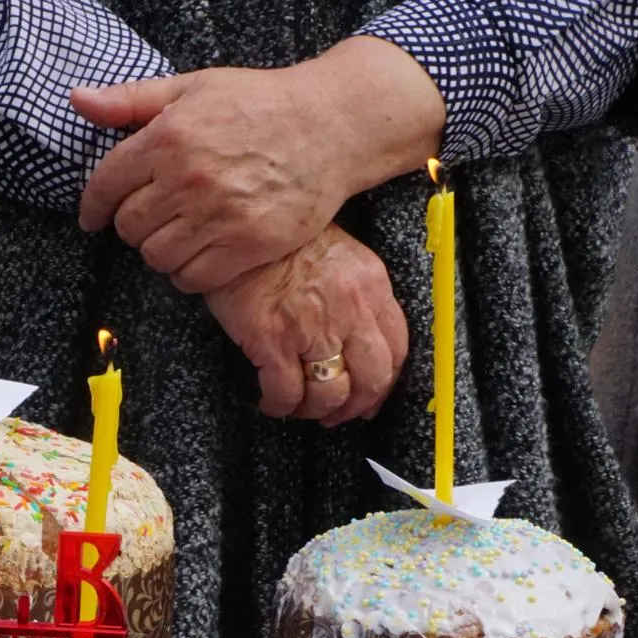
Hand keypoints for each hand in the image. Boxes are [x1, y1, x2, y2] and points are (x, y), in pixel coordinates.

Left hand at [73, 37, 444, 293]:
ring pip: (157, 257)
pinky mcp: (249, 245)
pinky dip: (189, 273)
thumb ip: (130, 100)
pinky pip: (193, 278)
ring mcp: (220, 216)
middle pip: (129, 227)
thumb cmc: (259, 103)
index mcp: (168, 137)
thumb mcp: (192, 87)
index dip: (93, 207)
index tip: (93, 218)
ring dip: (161, 250)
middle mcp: (189, 179)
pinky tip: (201, 252)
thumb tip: (77, 100)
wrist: (330, 126)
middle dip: (134, 224)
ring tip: (179, 233)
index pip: (105, 186)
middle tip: (154, 216)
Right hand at [203, 224, 408, 425]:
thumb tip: (357, 340)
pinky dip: (280, 406)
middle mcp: (350, 310)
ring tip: (302, 407)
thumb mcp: (340, 255)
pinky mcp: (273, 341)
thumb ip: (358, 295)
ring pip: (330, 393)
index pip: (397, 348)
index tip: (372, 396)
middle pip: (371, 380)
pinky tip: (272, 403)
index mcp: (371, 286)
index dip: (385, 383)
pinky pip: (286, 393)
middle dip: (356, 406)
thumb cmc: (283, 239)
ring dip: (317, 410)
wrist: (240, 224)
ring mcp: (312, 328)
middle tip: (339, 413)